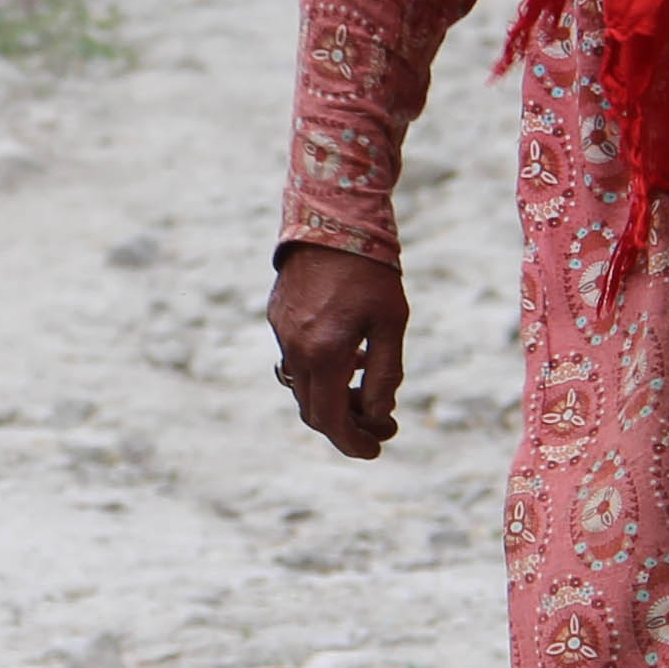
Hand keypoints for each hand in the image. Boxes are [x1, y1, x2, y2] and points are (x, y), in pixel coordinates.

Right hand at [267, 242, 409, 459]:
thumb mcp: (391, 325)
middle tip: (382, 423)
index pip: (331, 422)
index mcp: (324, 355)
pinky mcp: (277, 316)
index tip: (377, 449)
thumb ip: (385, 375)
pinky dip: (320, 371)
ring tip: (366, 386)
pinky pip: (295, 359)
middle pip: (313, 410)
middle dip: (347, 425)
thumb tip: (379, 415)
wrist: (332, 218)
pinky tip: (349, 355)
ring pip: (302, 386)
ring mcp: (282, 333)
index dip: (354, 443)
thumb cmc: (370, 271)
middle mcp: (295, 350)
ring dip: (332, 398)